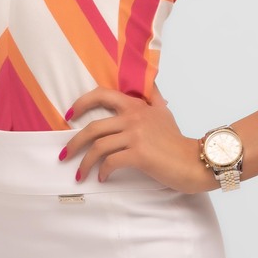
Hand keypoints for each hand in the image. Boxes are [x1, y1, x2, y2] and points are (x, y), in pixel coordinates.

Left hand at [60, 84, 216, 194]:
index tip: (69, 115)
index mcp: (136, 106)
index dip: (81, 103)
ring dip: (84, 163)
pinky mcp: (139, 154)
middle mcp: (134, 117)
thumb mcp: (164, 112)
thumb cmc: (176, 141)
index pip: (102, 95)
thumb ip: (153, 96)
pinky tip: (102, 178)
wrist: (194, 161)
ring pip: (98, 147)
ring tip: (80, 174)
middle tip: (64, 155)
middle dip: (73, 143)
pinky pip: (110, 162)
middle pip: (92, 128)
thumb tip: (149, 79)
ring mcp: (136, 135)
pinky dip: (102, 172)